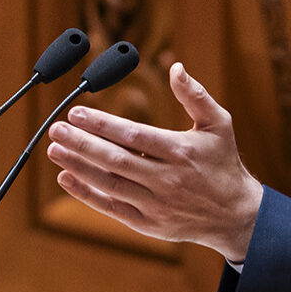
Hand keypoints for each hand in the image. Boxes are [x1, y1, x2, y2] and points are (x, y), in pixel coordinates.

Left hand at [45, 62, 263, 262]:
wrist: (235, 215)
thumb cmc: (223, 163)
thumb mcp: (219, 124)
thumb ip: (195, 95)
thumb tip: (175, 67)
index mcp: (181, 152)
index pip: (134, 135)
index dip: (102, 124)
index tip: (77, 112)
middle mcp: (167, 180)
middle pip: (116, 160)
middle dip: (82, 143)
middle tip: (56, 128)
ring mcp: (156, 204)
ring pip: (110, 184)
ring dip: (78, 167)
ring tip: (55, 149)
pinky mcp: (148, 224)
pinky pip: (112, 207)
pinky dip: (86, 194)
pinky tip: (66, 178)